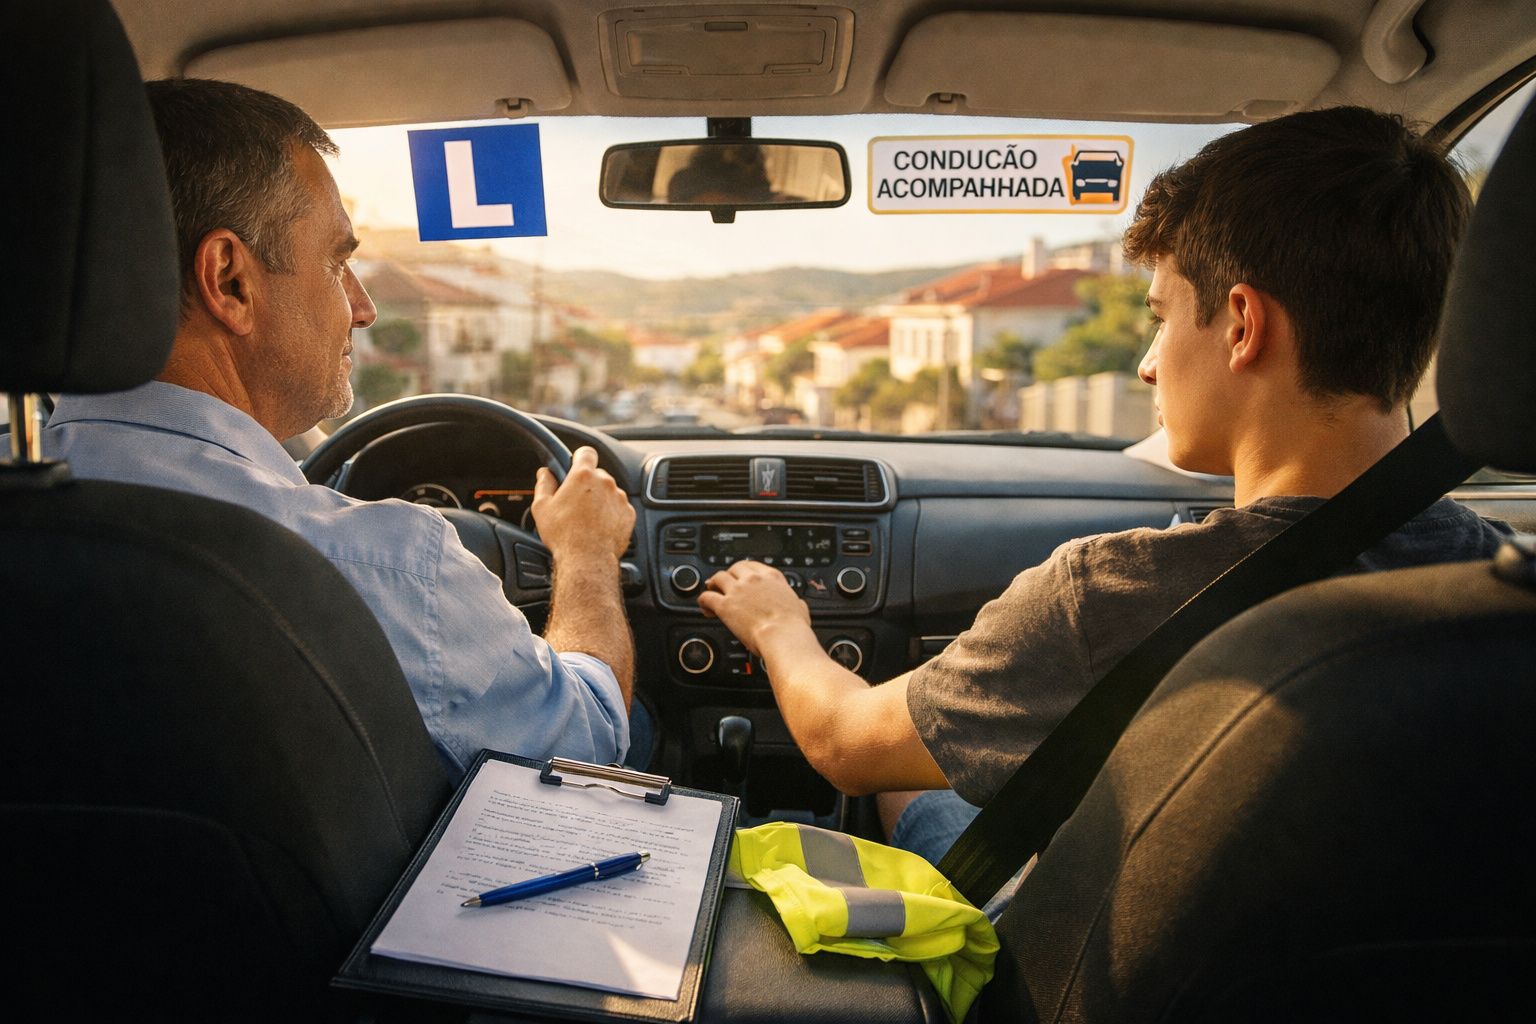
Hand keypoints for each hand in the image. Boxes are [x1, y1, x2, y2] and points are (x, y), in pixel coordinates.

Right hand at [530, 446, 634, 560]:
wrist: (587, 560)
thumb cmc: (564, 535)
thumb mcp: (543, 508)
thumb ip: (544, 484)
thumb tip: (544, 473)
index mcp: (583, 476)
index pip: (586, 453)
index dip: (580, 457)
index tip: (576, 465)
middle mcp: (605, 482)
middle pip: (597, 474)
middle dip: (588, 484)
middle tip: (576, 502)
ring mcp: (619, 498)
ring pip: (609, 491)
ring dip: (600, 499)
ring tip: (587, 518)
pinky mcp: (629, 513)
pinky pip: (619, 507)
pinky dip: (611, 513)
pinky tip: (599, 526)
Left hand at [698, 560, 813, 656]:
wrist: (783, 635)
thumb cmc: (792, 625)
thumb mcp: (800, 607)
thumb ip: (795, 602)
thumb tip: (798, 605)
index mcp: (771, 577)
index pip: (752, 565)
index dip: (743, 571)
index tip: (741, 577)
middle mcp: (753, 580)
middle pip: (733, 568)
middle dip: (728, 575)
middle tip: (725, 584)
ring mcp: (737, 591)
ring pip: (718, 578)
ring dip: (713, 584)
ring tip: (712, 591)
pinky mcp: (725, 605)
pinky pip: (707, 597)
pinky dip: (703, 600)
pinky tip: (704, 606)